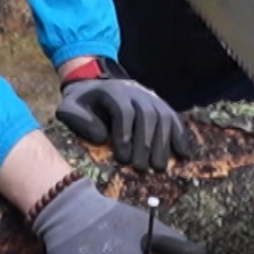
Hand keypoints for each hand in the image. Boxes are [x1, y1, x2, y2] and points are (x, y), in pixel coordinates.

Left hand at [57, 78, 196, 171]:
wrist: (96, 84)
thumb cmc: (82, 103)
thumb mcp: (69, 107)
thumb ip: (78, 120)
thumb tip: (103, 137)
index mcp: (113, 91)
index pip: (124, 111)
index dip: (125, 135)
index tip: (122, 159)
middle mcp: (136, 92)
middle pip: (148, 115)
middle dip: (146, 143)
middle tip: (142, 168)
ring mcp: (151, 98)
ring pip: (164, 117)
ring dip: (164, 143)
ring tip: (159, 167)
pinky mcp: (161, 106)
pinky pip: (174, 119)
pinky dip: (181, 136)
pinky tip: (184, 155)